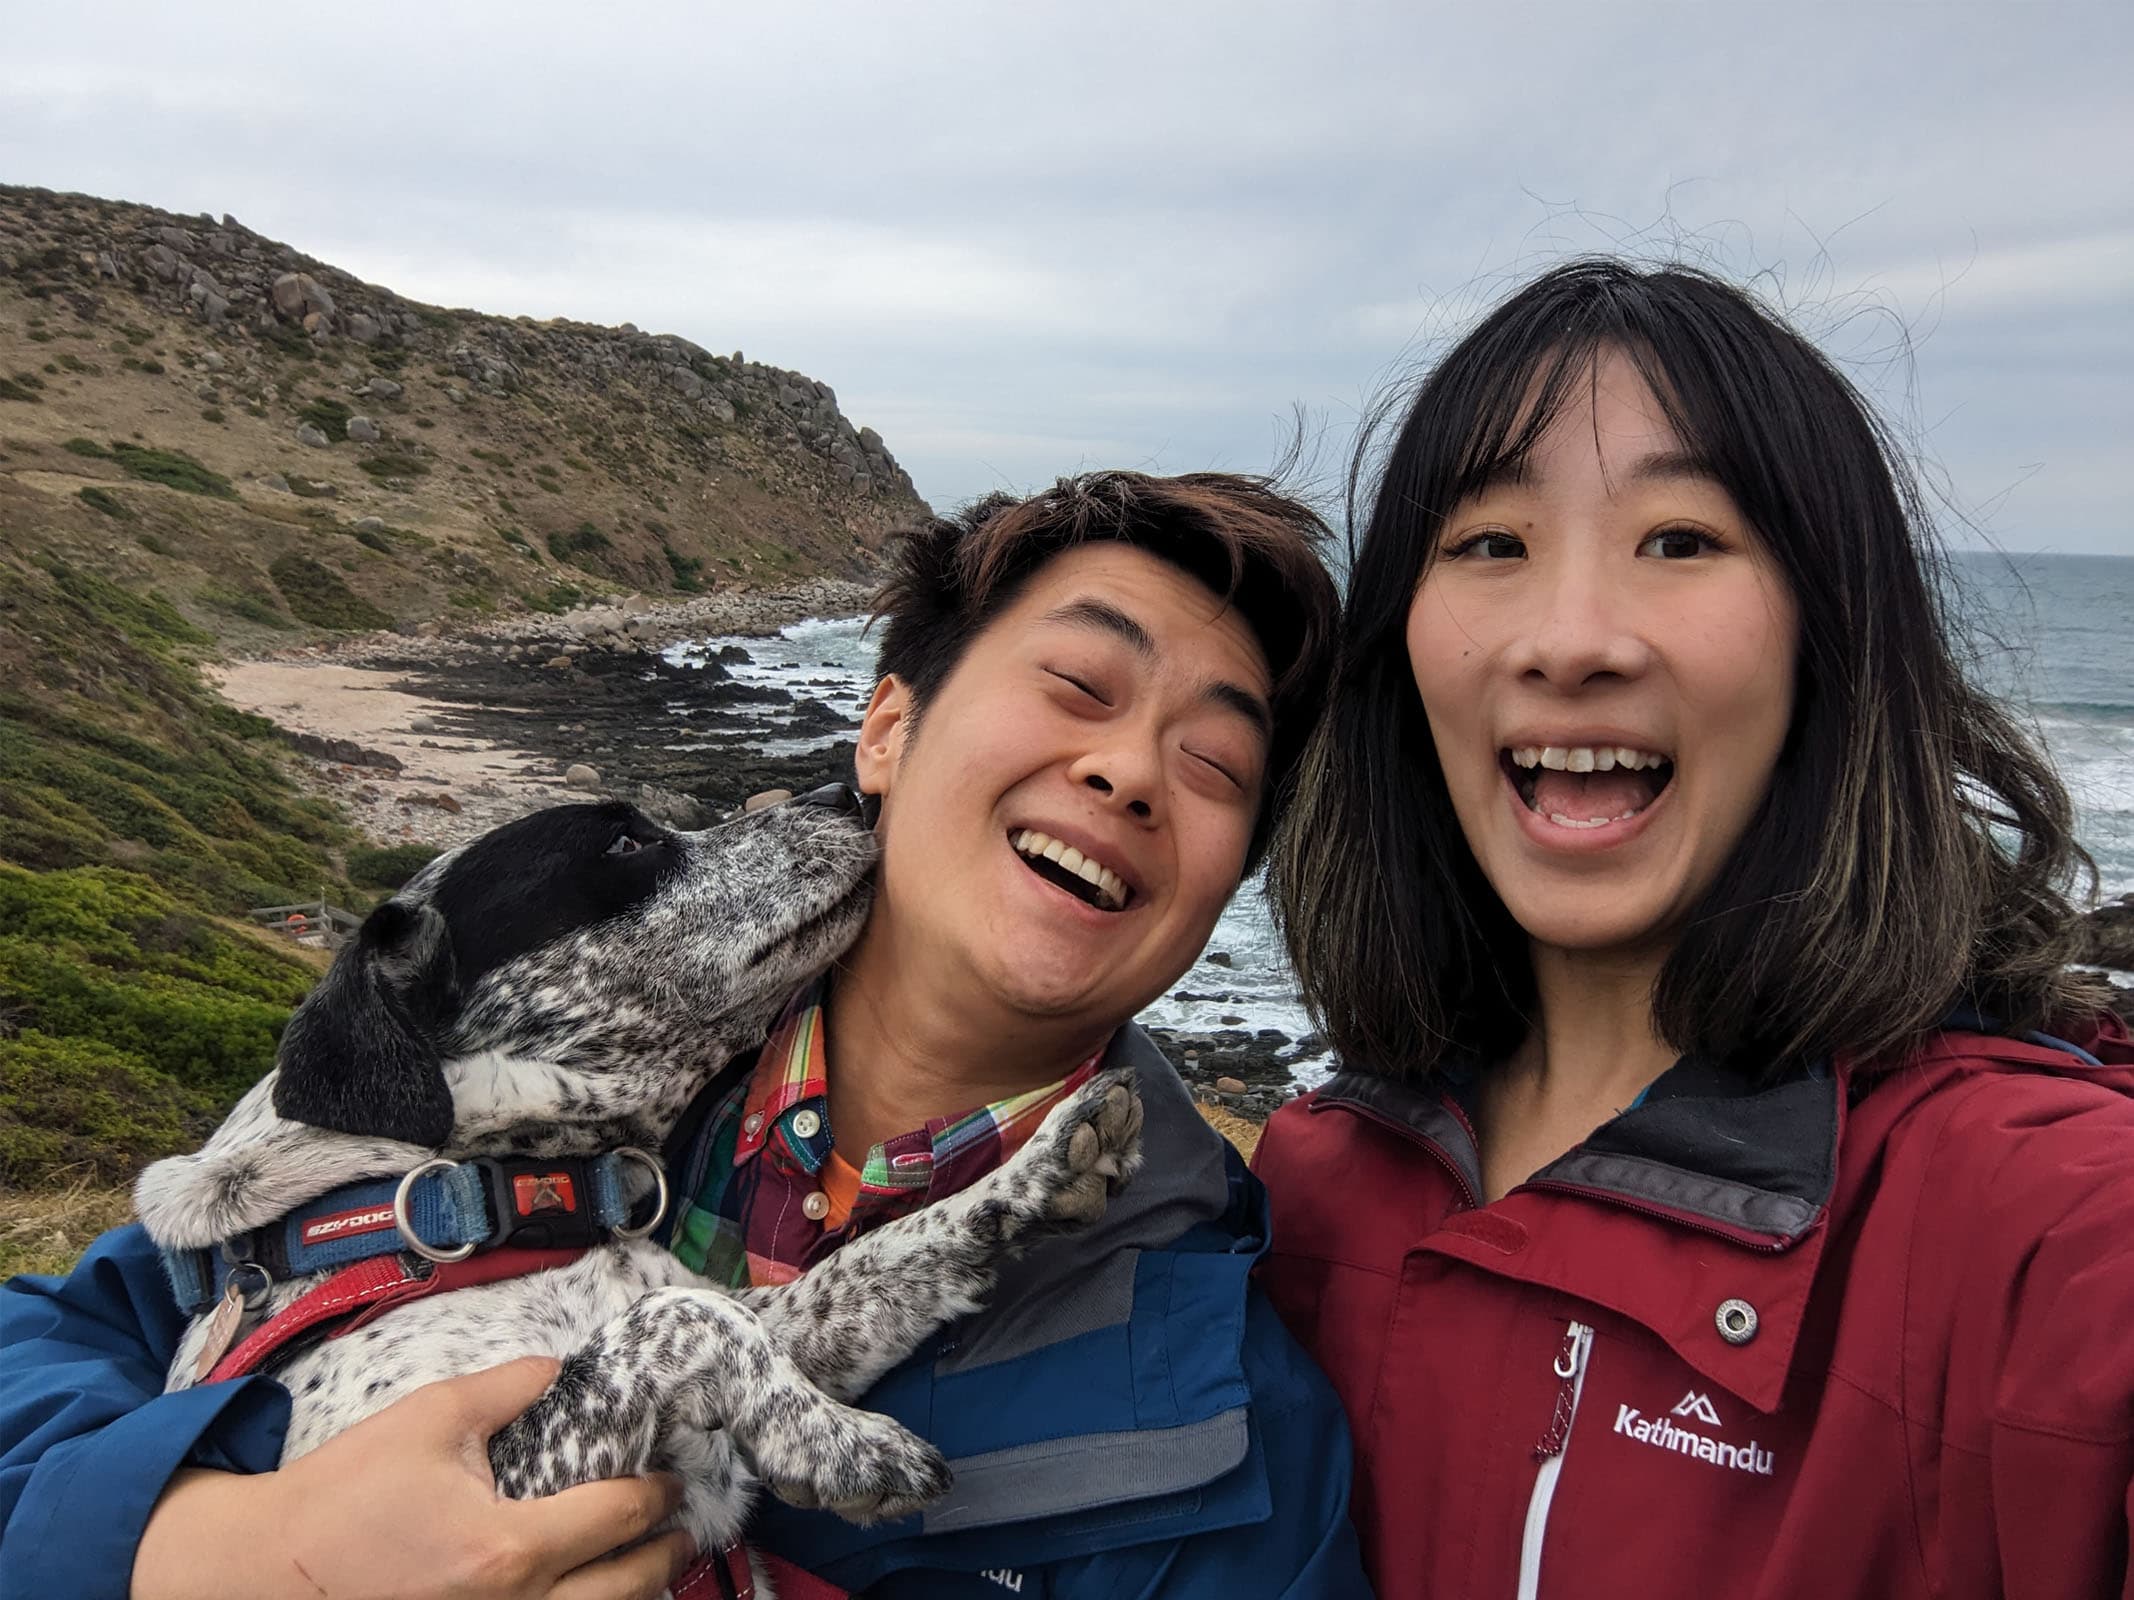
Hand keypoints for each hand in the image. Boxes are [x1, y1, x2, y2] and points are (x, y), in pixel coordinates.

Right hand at [134, 1357, 696, 1599]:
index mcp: (507, 1548)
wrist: (263, 1571)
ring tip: (653, 1565)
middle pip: (623, 1590)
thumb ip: (510, 1388)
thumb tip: (562, 1370)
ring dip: (631, 1595)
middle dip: (663, 1554)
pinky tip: (588, 1592)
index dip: (654, 1494)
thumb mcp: (430, 1417)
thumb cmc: (344, 1494)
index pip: (614, 1519)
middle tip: (685, 1527)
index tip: (671, 1477)